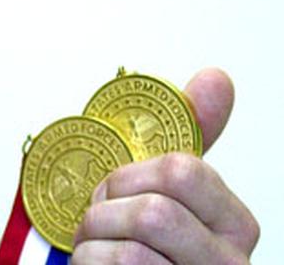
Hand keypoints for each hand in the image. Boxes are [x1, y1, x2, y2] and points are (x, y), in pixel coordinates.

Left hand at [72, 68, 259, 263]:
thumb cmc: (137, 251)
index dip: (129, 176)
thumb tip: (216, 77)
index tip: (114, 190)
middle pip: (153, 212)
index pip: (183, 171)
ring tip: (93, 256)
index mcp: (233, 225)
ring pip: (129, 254)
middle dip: (103, 214)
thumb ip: (187, 142)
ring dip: (90, 249)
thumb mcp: (160, 194)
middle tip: (94, 227)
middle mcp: (228, 264)